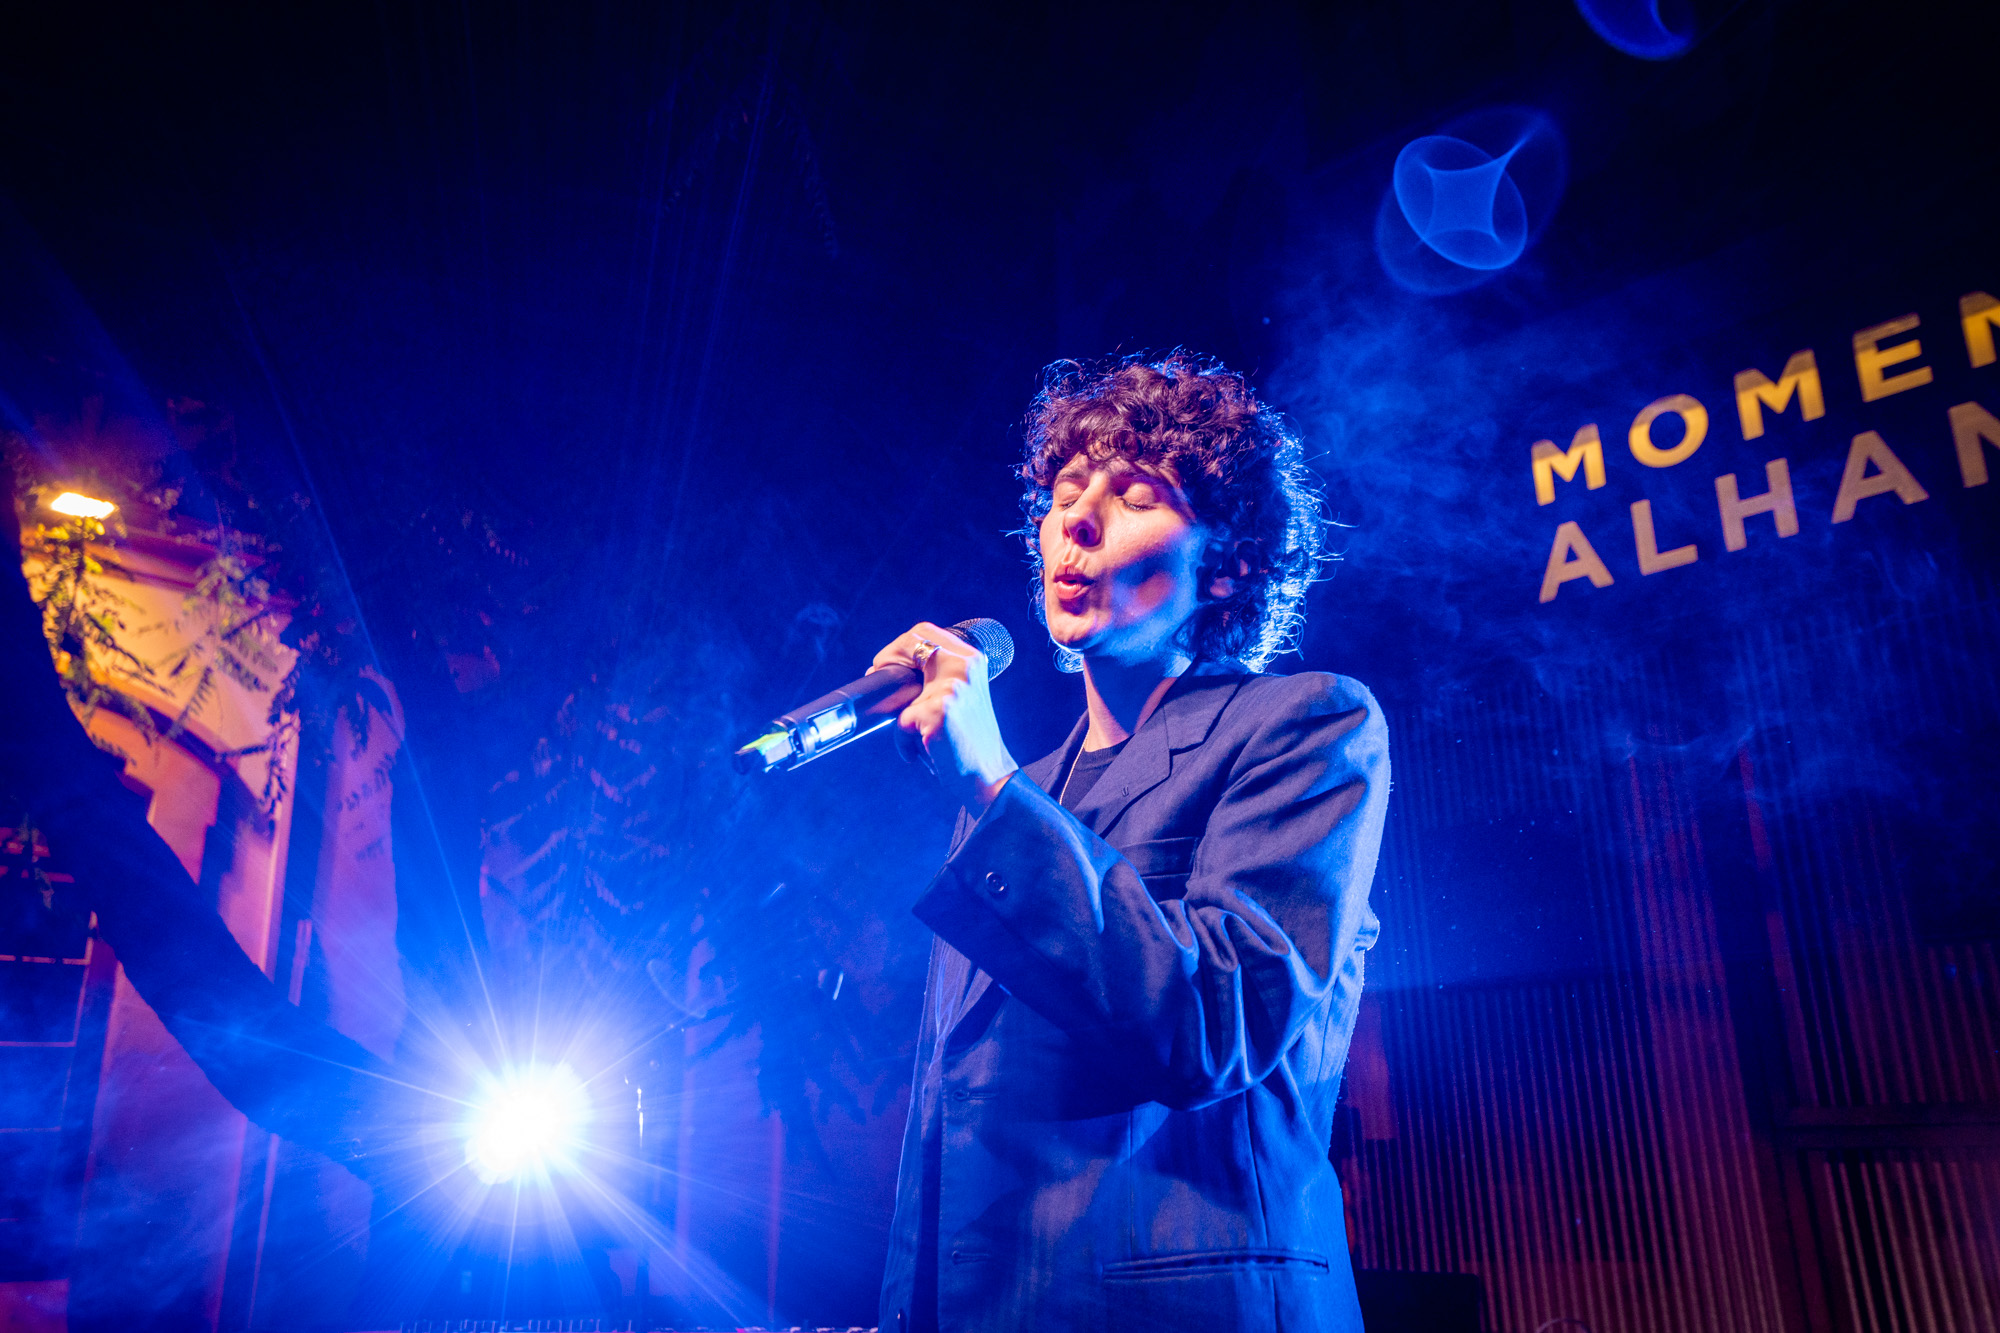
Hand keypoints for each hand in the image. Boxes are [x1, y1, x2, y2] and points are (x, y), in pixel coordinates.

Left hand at [871, 621, 1017, 811]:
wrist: (989, 777)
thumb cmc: (969, 742)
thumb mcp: (962, 695)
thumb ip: (936, 675)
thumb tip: (889, 668)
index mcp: (971, 659)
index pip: (923, 631)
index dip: (899, 646)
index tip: (887, 667)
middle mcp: (964, 667)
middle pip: (908, 645)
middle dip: (886, 665)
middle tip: (883, 686)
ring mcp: (952, 689)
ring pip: (900, 691)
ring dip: (902, 716)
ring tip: (921, 735)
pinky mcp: (938, 714)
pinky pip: (901, 725)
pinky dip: (905, 743)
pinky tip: (926, 751)